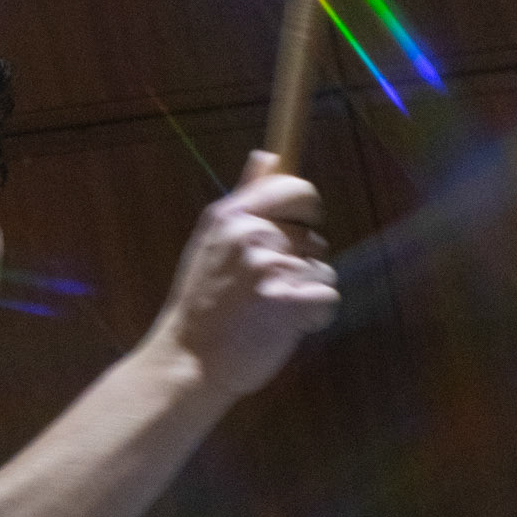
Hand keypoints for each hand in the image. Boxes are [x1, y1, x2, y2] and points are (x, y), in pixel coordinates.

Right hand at [153, 150, 337, 399]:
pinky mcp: (291, 302)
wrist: (188, 360)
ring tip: (269, 310)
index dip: (307, 207)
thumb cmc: (204, 303)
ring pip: (322, 270)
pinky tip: (283, 327)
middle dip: (301, 263)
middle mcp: (252, 234)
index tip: (300, 225)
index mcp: (231, 215)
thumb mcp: (213, 240)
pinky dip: (314, 316)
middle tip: (267, 287)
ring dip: (305, 293)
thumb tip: (267, 155)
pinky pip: (328, 297)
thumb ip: (246, 197)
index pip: (295, 188)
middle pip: (313, 237)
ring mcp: (271, 268)